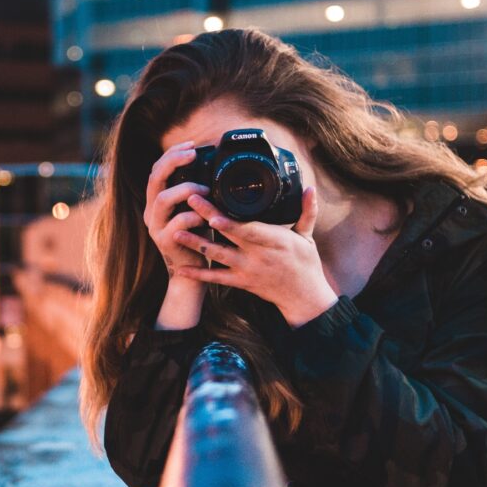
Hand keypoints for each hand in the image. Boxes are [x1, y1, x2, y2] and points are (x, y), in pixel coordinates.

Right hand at [143, 140, 211, 282]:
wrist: (191, 273)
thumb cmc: (197, 238)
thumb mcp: (195, 210)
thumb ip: (196, 192)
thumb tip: (212, 168)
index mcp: (156, 201)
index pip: (157, 169)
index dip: (172, 154)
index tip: (191, 145)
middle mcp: (151, 211)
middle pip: (154, 178)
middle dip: (173, 161)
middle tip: (192, 154)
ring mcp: (155, 226)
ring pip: (162, 199)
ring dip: (186, 189)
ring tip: (205, 189)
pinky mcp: (164, 241)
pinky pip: (177, 223)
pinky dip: (194, 216)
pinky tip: (207, 217)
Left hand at [171, 186, 338, 328]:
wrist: (302, 297)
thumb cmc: (305, 264)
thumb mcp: (307, 236)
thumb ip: (307, 211)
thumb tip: (311, 188)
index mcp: (275, 241)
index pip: (250, 230)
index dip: (230, 223)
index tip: (214, 212)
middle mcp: (258, 256)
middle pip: (228, 235)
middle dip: (207, 218)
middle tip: (189, 200)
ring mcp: (246, 270)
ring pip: (217, 256)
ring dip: (196, 243)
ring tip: (175, 231)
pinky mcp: (240, 282)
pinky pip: (215, 278)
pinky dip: (198, 274)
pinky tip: (181, 268)